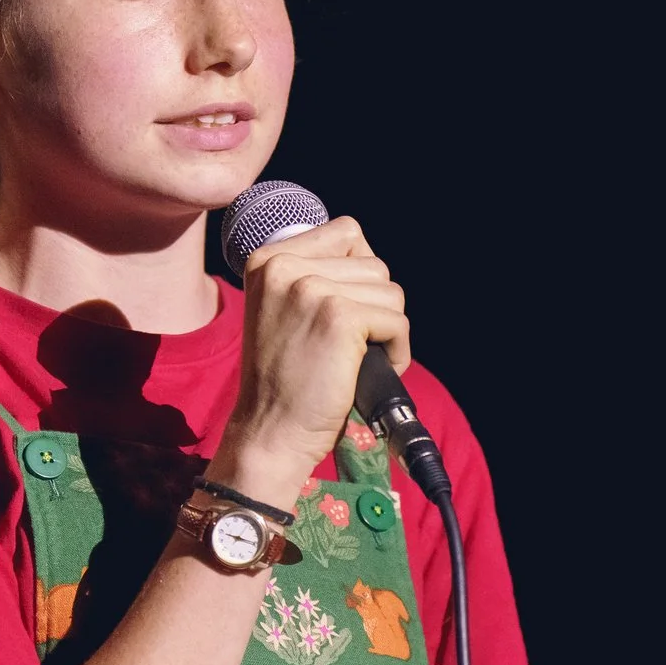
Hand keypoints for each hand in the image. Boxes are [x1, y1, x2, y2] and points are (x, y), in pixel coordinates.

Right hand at [218, 215, 408, 486]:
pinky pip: (398, 321)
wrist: (270, 432)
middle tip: (352, 346)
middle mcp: (285, 266)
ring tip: (358, 359)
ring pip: (391, 291)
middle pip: (375, 264)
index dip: (359, 274)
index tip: (343, 313)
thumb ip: (313, 276)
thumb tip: (369, 260)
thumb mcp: (282, 310)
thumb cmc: (285, 380)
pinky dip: (398, 351)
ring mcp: (312, 288)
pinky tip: (370, 371)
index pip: (347, 232)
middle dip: (376, 307)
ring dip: (388, 329)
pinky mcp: (339, 317)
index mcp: (268, 258)